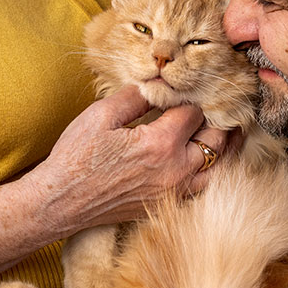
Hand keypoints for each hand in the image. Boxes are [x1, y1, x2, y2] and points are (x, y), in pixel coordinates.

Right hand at [21, 85, 228, 233]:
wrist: (60, 202)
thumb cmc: (76, 157)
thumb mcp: (102, 115)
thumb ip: (135, 97)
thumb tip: (157, 84)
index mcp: (160, 143)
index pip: (194, 112)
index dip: (192, 96)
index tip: (188, 88)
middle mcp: (175, 169)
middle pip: (216, 139)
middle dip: (218, 118)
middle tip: (220, 103)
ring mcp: (174, 190)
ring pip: (218, 166)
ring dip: (224, 145)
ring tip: (227, 129)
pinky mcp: (167, 203)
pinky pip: (204, 186)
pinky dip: (212, 169)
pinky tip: (209, 157)